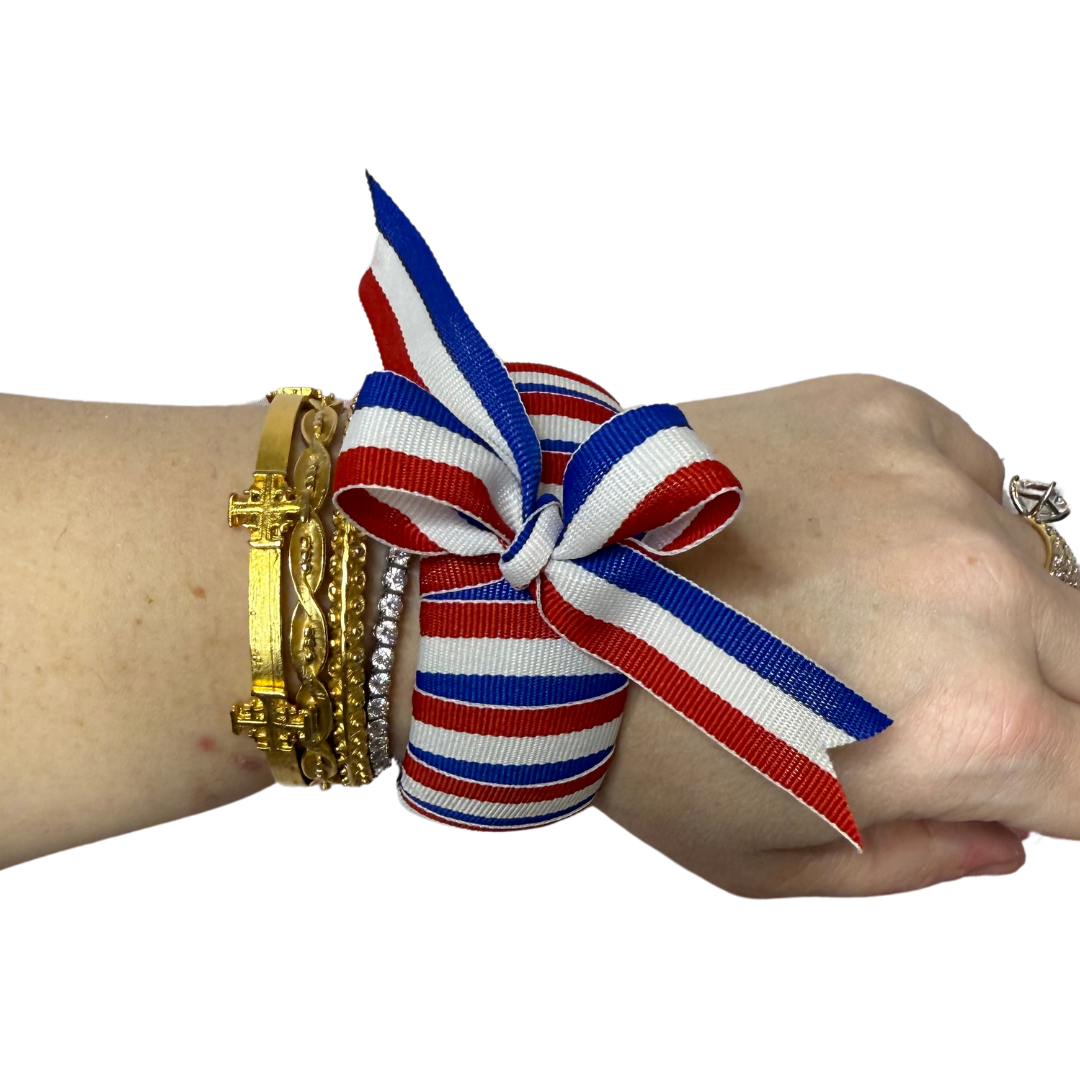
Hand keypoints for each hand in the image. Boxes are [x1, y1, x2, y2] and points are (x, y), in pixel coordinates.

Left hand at [591, 375, 1078, 895]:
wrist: (532, 587)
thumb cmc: (631, 733)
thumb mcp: (770, 859)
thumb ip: (918, 861)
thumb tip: (1000, 836)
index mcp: (973, 722)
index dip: (1060, 790)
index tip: (1017, 782)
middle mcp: (980, 590)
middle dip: (1037, 697)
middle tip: (932, 702)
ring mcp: (934, 486)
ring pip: (1035, 564)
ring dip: (979, 602)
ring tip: (861, 614)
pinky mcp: (883, 411)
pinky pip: (968, 472)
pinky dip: (932, 516)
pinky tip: (840, 538)